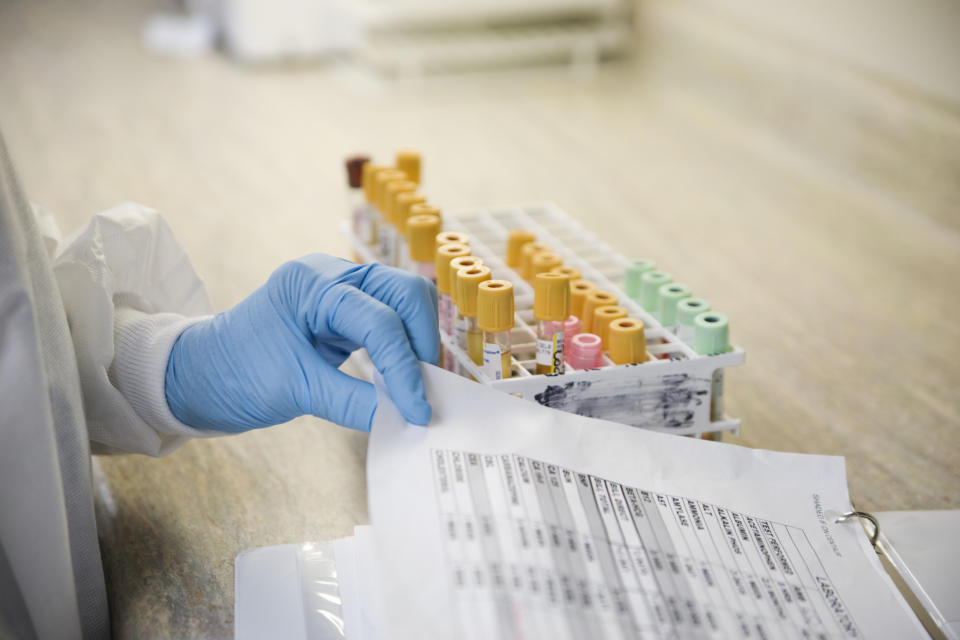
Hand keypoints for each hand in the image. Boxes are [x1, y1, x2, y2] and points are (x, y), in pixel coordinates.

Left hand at [164, 254, 439, 431]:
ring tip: (415, 386)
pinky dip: (403, 347)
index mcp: (311, 284)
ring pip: (405, 302)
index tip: (417, 410)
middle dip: (422, 341)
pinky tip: (401, 378)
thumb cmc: (234, 375)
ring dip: (418, 342)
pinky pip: (390, 319)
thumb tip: (403, 416)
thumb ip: (354, 402)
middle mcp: (331, 276)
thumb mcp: (296, 391)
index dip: (405, 367)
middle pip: (405, 293)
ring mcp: (340, 289)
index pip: (380, 320)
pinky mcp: (345, 310)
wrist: (199, 375)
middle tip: (425, 390)